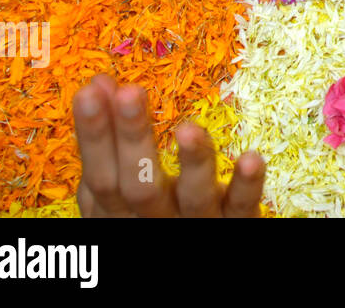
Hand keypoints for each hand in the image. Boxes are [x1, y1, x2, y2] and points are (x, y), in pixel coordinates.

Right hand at [73, 74, 264, 216]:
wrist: (192, 261)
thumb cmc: (152, 218)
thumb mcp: (124, 190)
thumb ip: (111, 146)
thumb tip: (99, 83)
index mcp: (123, 211)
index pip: (101, 174)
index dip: (94, 134)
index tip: (92, 89)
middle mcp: (156, 220)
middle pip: (139, 185)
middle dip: (132, 139)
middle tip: (130, 92)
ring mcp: (197, 225)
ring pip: (192, 198)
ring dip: (193, 162)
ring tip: (188, 128)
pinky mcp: (234, 226)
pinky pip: (242, 208)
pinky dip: (247, 185)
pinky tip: (252, 158)